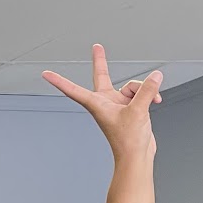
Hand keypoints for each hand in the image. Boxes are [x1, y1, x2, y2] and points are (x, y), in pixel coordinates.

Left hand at [42, 45, 161, 160]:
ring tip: (152, 101)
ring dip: (144, 90)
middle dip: (101, 61)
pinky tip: (156, 101)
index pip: (73, 90)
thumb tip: (155, 76)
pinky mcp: (130, 107)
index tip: (46, 74)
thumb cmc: (128, 141)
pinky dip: (149, 95)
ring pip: (132, 86)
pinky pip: (140, 93)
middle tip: (97, 46)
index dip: (59, 81)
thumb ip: (147, 90)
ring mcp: (117, 104)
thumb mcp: (138, 110)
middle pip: (103, 76)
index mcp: (97, 104)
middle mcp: (105, 102)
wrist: (136, 156)